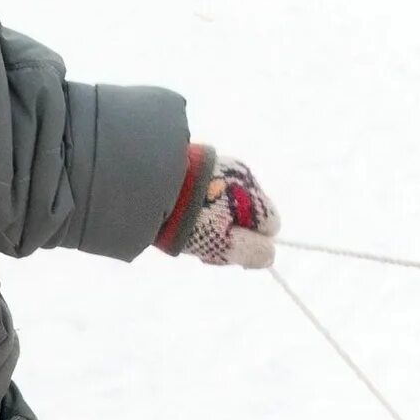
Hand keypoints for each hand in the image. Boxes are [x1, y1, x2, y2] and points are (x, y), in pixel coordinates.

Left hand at [159, 146, 276, 266]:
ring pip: (229, 205)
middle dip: (232, 234)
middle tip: (204, 244)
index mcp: (254, 196)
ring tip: (187, 229)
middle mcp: (244, 177)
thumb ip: (253, 253)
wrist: (149, 182)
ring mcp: (223, 166)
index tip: (229, 252)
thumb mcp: (225, 245)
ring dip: (215, 221)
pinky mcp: (200, 163)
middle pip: (250, 216)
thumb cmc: (190, 219)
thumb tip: (269, 256)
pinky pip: (211, 191)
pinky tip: (181, 212)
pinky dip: (202, 205)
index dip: (253, 243)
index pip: (271, 226)